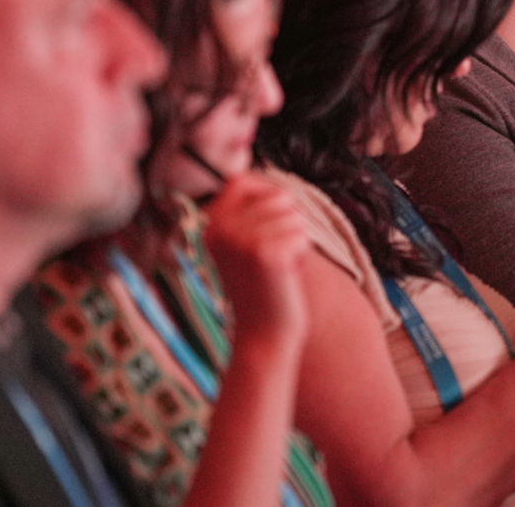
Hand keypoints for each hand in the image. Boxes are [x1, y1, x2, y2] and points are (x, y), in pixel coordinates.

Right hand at [203, 174, 312, 346]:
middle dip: (289, 221)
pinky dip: (302, 253)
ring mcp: (241, 240)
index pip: (241, 180)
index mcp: (211, 226)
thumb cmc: (264, 285)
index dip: (266, 191)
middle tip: (276, 254)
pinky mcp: (265, 254)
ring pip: (295, 215)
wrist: (263, 333)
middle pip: (278, 195)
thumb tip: (278, 185)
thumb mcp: (247, 243)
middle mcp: (220, 230)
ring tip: (280, 266)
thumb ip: (254, 214)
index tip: (274, 218)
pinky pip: (302, 235)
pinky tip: (287, 274)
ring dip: (297, 240)